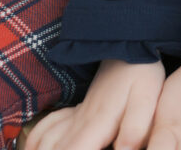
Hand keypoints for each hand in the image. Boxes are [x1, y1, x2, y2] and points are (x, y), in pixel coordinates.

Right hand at [26, 58, 165, 149]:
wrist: (130, 43)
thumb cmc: (141, 73)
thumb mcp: (146, 100)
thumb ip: (134, 129)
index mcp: (96, 125)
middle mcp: (79, 123)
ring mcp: (75, 116)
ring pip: (43, 142)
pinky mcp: (77, 110)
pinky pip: (47, 128)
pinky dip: (36, 142)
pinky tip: (34, 148)